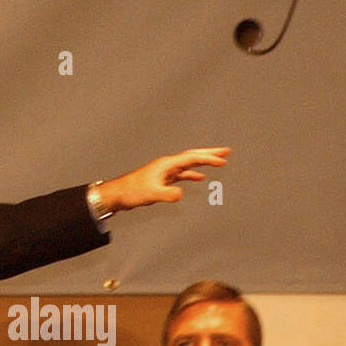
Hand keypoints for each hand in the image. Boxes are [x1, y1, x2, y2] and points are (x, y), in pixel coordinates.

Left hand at [99, 147, 230, 211]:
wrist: (118, 194)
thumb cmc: (132, 191)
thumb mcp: (152, 194)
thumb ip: (167, 194)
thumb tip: (181, 194)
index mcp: (166, 164)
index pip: (192, 158)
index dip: (208, 159)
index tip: (223, 160)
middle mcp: (167, 165)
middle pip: (192, 155)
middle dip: (210, 153)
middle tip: (226, 150)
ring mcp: (165, 171)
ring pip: (189, 164)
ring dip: (204, 162)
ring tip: (218, 161)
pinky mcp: (163, 178)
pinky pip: (183, 173)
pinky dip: (193, 174)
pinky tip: (199, 178)